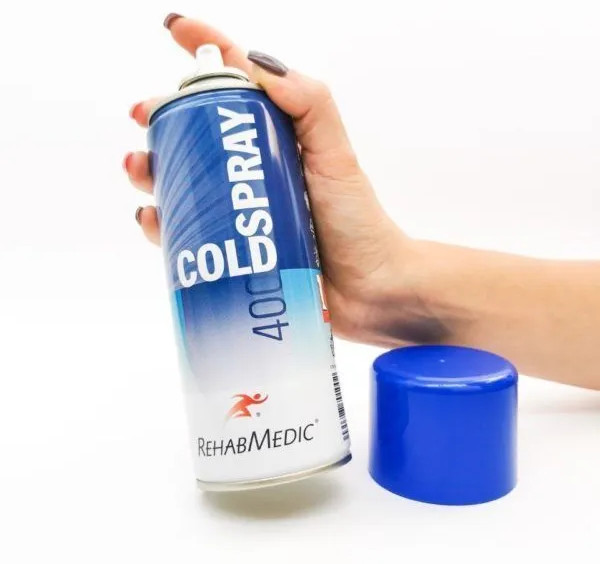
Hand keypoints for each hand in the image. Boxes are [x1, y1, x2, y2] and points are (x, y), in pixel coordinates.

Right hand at [124, 15, 443, 347]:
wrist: (368, 290)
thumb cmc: (358, 222)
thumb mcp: (337, 156)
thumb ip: (309, 105)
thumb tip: (257, 63)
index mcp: (277, 139)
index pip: (236, 84)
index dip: (203, 53)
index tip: (172, 31)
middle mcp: (251, 171)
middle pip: (195, 134)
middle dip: (163, 122)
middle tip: (144, 123)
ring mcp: (239, 211)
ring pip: (182, 182)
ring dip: (153, 171)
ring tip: (142, 171)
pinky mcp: (231, 250)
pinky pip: (187, 232)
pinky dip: (163, 224)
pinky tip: (153, 220)